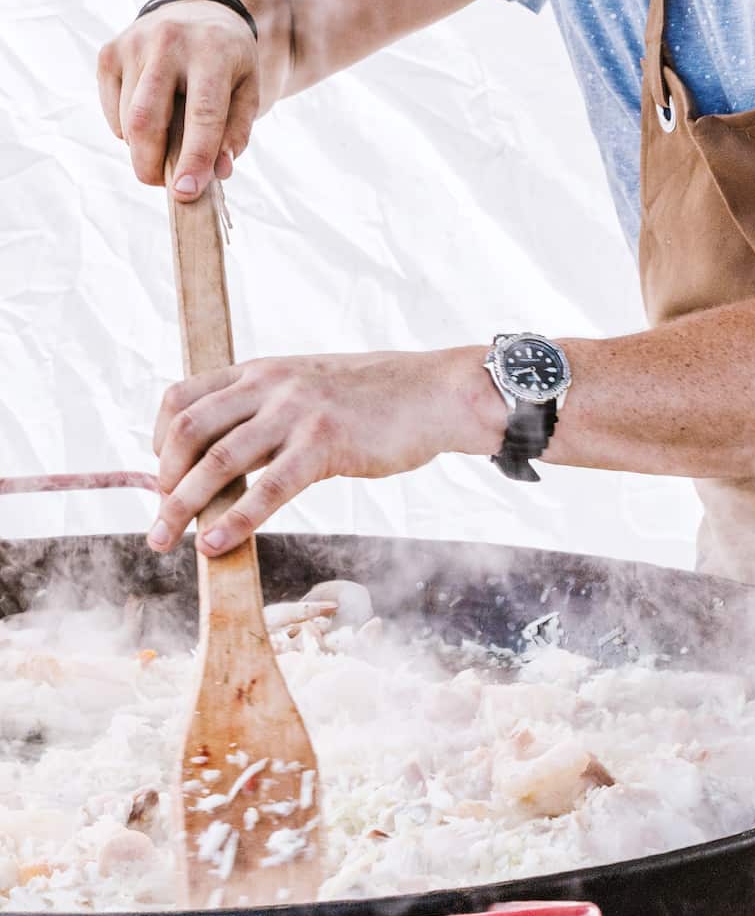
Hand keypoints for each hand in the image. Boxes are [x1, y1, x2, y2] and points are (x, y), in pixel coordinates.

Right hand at [97, 1, 259, 200]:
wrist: (198, 8)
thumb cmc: (227, 61)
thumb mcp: (248, 89)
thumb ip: (237, 132)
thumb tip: (217, 172)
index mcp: (214, 50)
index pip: (203, 114)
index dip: (194, 158)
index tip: (185, 192)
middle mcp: (170, 41)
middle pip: (148, 119)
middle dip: (151, 164)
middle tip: (164, 184)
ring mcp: (133, 44)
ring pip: (127, 120)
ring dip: (143, 148)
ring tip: (166, 145)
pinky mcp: (109, 52)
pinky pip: (111, 111)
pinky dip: (127, 130)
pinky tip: (150, 118)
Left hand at [147, 348, 494, 554]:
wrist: (435, 393)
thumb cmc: (377, 398)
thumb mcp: (310, 386)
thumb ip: (269, 409)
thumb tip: (231, 454)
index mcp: (262, 370)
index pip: (182, 397)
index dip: (159, 440)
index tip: (162, 475)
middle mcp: (271, 384)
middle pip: (188, 429)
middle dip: (163, 480)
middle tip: (158, 521)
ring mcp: (297, 411)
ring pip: (219, 460)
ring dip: (182, 505)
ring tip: (165, 540)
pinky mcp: (325, 443)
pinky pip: (268, 487)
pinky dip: (236, 519)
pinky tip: (217, 544)